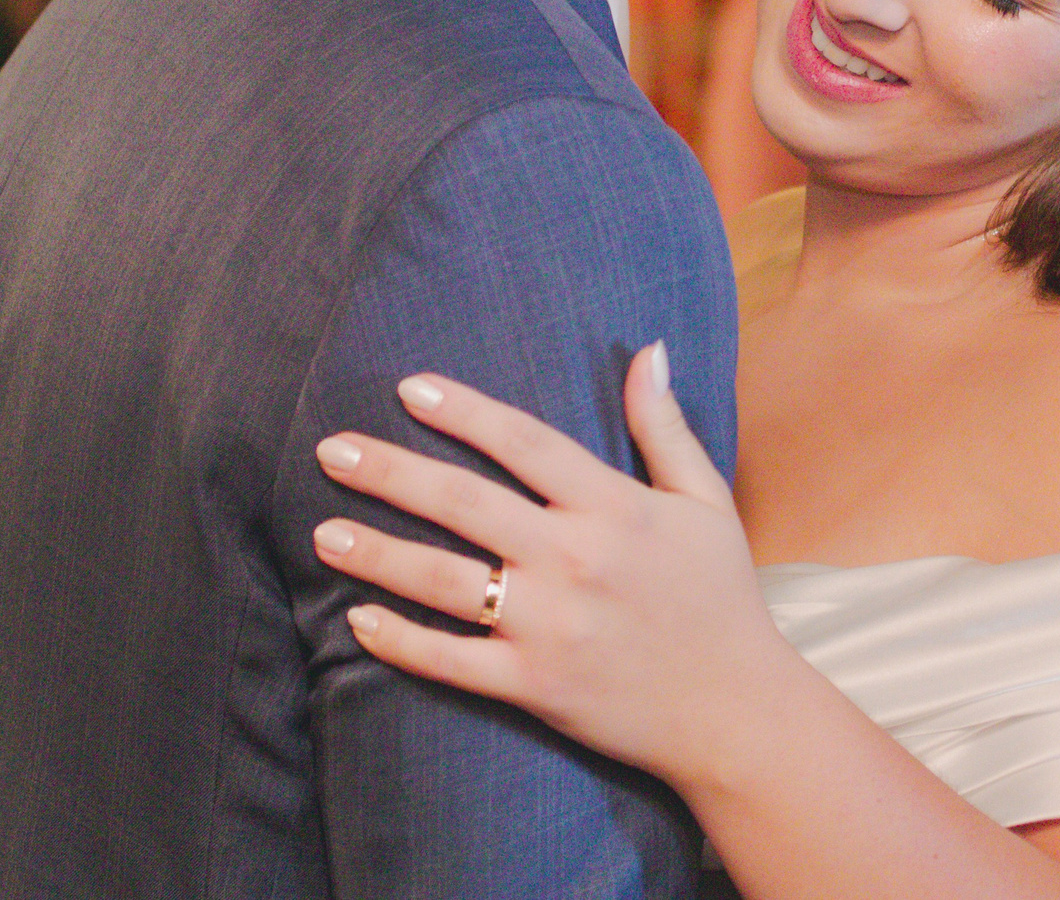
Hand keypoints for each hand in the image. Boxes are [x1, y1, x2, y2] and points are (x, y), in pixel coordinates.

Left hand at [312, 346, 794, 780]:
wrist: (735, 709)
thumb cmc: (721, 597)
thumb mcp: (706, 500)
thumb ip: (666, 426)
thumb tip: (648, 351)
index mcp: (615, 507)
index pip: (524, 443)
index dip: (463, 411)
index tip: (409, 389)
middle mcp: (575, 559)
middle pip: (465, 502)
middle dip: (390, 472)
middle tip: (331, 449)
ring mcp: (550, 626)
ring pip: (443, 580)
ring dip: (377, 553)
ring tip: (324, 533)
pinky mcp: (533, 685)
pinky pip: (450, 661)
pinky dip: (400, 641)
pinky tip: (358, 619)